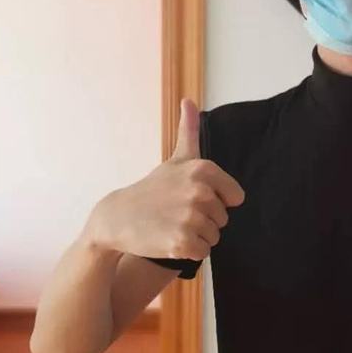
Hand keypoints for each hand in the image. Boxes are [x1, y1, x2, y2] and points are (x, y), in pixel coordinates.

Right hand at [87, 99, 245, 261]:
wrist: (116, 217)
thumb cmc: (152, 189)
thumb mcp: (175, 159)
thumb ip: (189, 131)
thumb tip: (189, 100)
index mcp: (204, 170)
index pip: (235, 197)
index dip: (216, 201)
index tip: (192, 197)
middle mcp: (200, 192)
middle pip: (223, 218)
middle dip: (204, 220)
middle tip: (177, 213)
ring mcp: (190, 218)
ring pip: (214, 237)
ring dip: (196, 236)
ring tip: (172, 225)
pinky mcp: (182, 242)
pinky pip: (203, 252)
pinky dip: (189, 250)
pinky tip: (169, 239)